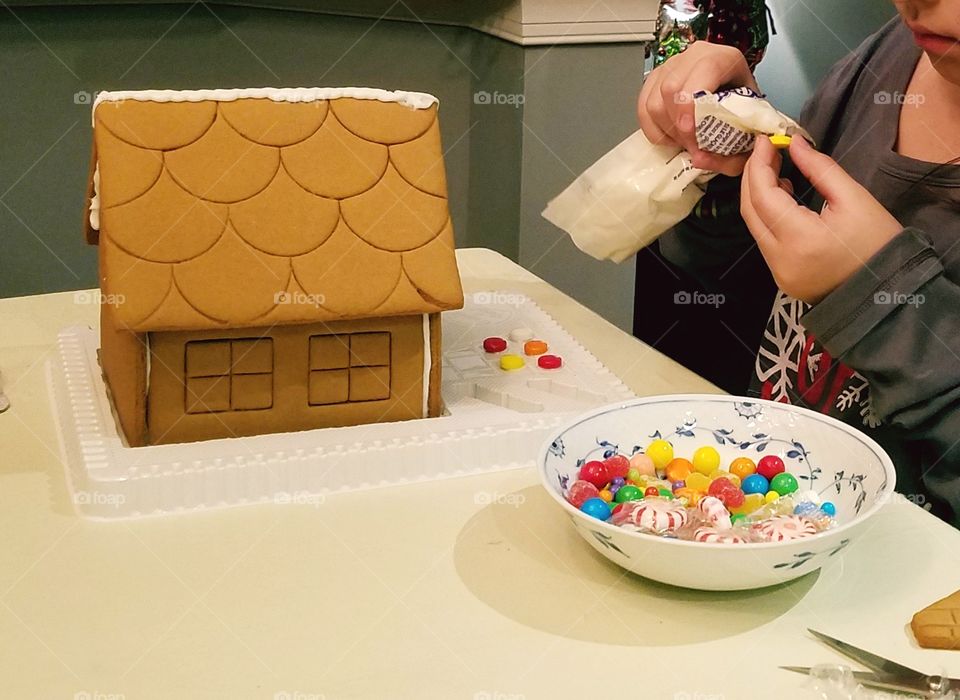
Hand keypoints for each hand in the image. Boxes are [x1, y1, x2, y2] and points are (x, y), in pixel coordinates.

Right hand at [637, 42, 758, 175]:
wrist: (734, 95)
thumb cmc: (741, 106)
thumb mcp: (749, 127)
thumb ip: (733, 150)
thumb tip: (699, 159)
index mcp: (724, 59)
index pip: (700, 74)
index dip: (690, 106)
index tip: (690, 132)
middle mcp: (695, 56)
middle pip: (671, 90)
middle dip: (678, 126)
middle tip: (692, 146)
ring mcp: (671, 66)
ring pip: (654, 101)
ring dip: (666, 130)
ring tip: (683, 141)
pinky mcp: (655, 79)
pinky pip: (643, 107)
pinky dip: (654, 129)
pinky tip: (670, 136)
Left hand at [740, 136, 903, 303]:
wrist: (888, 290)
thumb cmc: (878, 242)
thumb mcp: (855, 198)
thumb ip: (821, 169)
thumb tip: (794, 143)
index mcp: (800, 239)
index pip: (763, 196)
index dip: (759, 165)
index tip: (764, 140)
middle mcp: (780, 259)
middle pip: (750, 211)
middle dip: (752, 177)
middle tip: (765, 151)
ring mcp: (777, 272)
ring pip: (754, 226)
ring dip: (758, 196)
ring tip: (775, 170)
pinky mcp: (781, 277)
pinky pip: (765, 241)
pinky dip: (767, 216)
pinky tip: (781, 199)